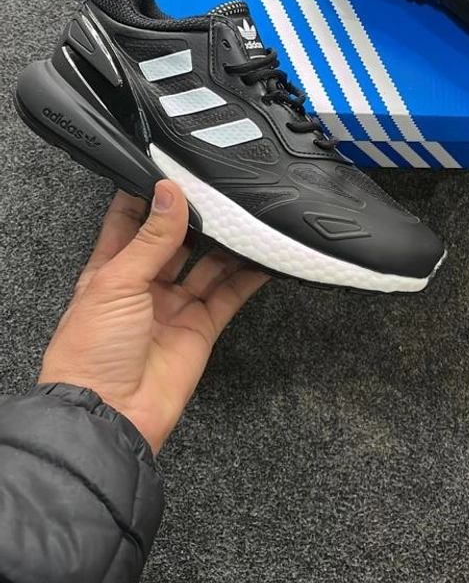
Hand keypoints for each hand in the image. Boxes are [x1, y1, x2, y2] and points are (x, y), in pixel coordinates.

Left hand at [39, 181, 269, 453]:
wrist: (110, 413)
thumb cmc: (91, 350)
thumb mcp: (117, 281)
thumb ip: (151, 237)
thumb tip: (170, 192)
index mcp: (109, 269)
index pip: (129, 221)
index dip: (148, 196)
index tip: (171, 169)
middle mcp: (143, 285)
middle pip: (174, 240)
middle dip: (195, 216)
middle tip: (219, 189)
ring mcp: (173, 306)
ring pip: (207, 265)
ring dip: (226, 243)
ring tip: (247, 215)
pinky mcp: (200, 328)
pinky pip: (229, 295)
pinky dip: (248, 276)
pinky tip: (262, 256)